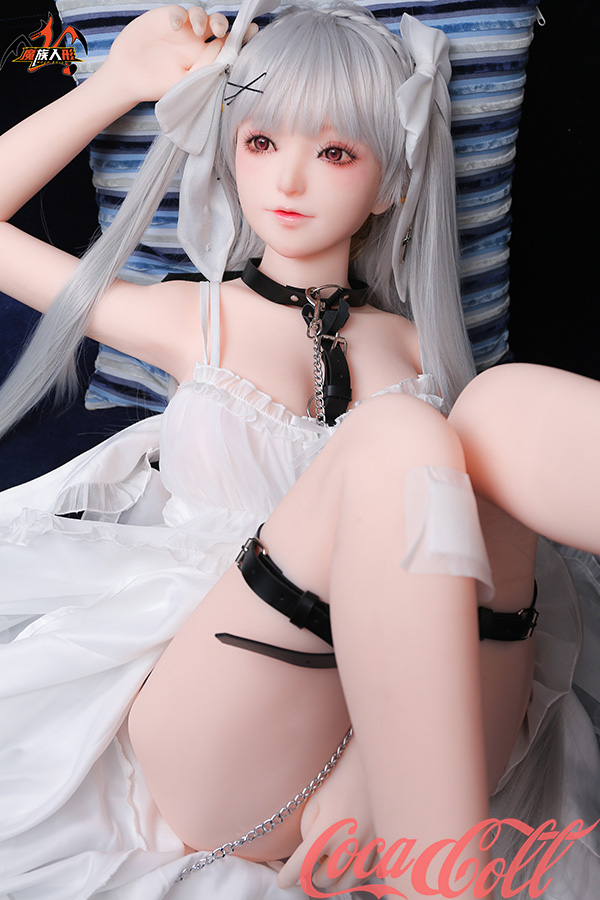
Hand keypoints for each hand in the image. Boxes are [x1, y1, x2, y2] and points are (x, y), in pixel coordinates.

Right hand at [100, 5, 256, 104]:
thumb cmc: (158, 85)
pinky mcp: (168, 18)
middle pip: (218, 26)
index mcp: (206, 60)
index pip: (227, 47)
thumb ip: (205, 69)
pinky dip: (181, 15)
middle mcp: (197, 43)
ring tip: (200, 30)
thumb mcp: (185, 83)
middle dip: (224, 24)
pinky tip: (176, 25)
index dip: (241, 38)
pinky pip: (180, 11)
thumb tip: (223, 51)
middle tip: (221, 31)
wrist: (129, 77)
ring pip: (202, 14)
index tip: (254, 31)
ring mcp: (184, 30)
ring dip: (205, 18)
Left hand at [277, 737, 378, 894]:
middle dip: (312, 876)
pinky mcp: (382, 844)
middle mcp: (350, 843)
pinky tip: (347, 859)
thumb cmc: (339, 775)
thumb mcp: (315, 799)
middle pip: (325, 879)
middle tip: (308, 863)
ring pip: (347, 883)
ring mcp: (368, 845)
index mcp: (328, 830)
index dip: (288, 876)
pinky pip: (365, 873)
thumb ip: (308, 831)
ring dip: (333, 880)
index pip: (302, 866)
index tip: (283, 880)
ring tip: (326, 864)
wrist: (373, 761)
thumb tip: (310, 855)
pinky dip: (353, 873)